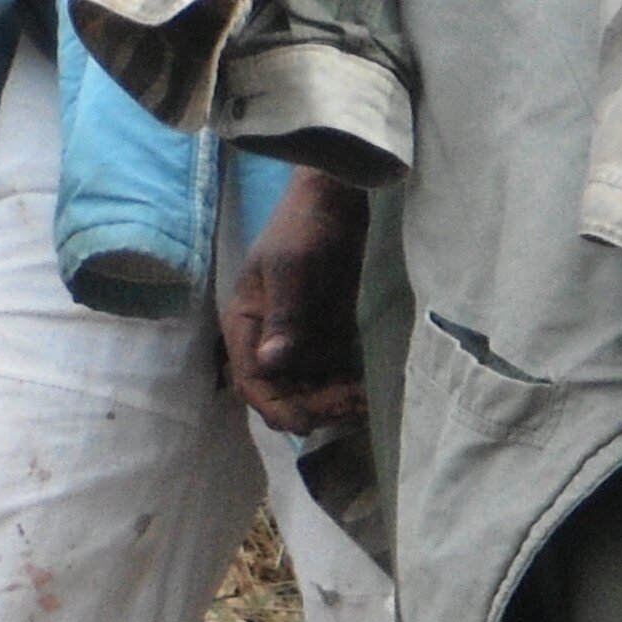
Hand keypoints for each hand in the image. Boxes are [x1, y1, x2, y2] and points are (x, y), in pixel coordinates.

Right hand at [221, 169, 369, 436]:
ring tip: (369, 400)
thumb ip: (283, 316)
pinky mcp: (331, 338)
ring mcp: (302, 342)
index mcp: (247, 325)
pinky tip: (374, 390)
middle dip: (315, 408)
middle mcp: (271, 341)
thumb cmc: (305, 225)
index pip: (252, 382)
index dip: (276, 408)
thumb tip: (270, 363)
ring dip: (337, 403)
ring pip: (313, 392)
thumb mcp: (291, 267)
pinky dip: (353, 388)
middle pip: (284, 395)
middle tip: (353, 404)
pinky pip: (338, 376)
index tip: (307, 424)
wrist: (341, 198)